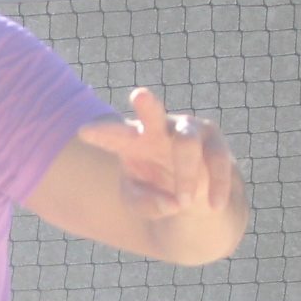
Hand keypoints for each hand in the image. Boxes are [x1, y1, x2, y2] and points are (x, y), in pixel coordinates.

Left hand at [75, 87, 238, 222]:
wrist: (189, 193)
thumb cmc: (154, 190)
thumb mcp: (140, 203)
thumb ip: (146, 205)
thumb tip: (172, 204)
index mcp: (130, 140)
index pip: (113, 135)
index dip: (101, 133)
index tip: (84, 132)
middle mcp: (157, 128)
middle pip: (152, 111)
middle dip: (147, 104)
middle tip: (139, 95)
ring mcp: (187, 129)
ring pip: (187, 142)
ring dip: (186, 173)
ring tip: (182, 203)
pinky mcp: (213, 139)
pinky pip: (217, 159)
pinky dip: (216, 184)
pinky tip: (214, 205)